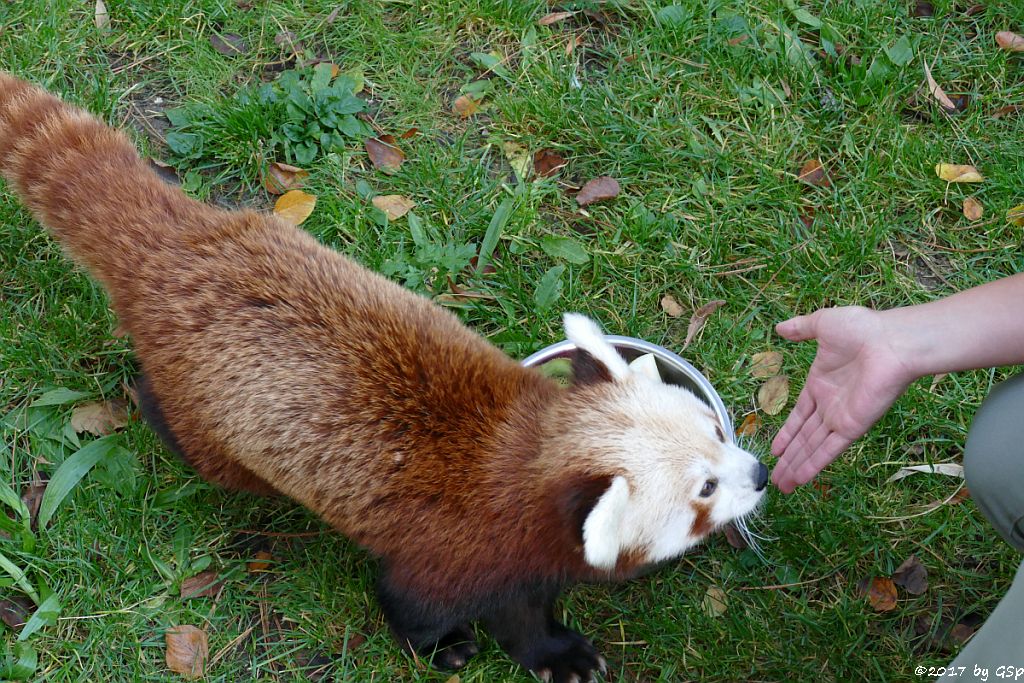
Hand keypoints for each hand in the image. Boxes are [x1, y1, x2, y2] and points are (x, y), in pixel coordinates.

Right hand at [770, 306, 918, 492]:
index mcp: (821, 384)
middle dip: (789, 458)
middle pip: (804, 438)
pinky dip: (814, 465)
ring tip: (782, 487)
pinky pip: (829, 449)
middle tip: (775, 478)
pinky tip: (800, 479)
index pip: (800, 415)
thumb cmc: (863, 330)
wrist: (892, 342)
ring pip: (812, 448)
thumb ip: (801, 328)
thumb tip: (780, 328)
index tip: (775, 449)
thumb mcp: (824, 323)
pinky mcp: (851, 427)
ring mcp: (840, 418)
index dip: (787, 432)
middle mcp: (830, 405)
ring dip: (797, 467)